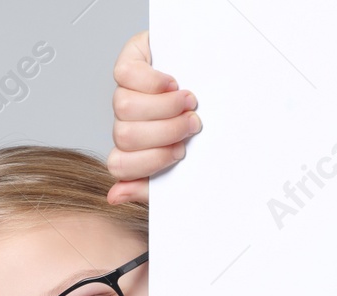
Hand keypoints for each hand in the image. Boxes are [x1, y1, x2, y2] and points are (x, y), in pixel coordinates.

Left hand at [107, 29, 202, 204]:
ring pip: (124, 107)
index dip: (149, 161)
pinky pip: (125, 74)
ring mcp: (125, 90)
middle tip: (192, 123)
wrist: (221, 73)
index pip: (119, 165)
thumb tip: (115, 196)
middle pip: (124, 136)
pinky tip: (171, 84)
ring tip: (188, 101)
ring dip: (163, 106)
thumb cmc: (203, 123)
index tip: (180, 152)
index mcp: (133, 149)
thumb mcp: (188, 159)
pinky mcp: (131, 59)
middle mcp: (125, 121)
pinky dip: (151, 80)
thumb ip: (154, 184)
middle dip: (164, 132)